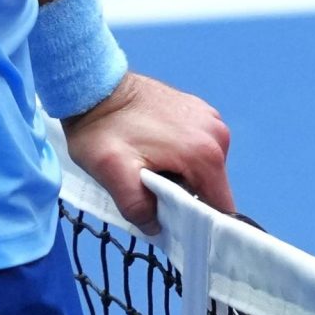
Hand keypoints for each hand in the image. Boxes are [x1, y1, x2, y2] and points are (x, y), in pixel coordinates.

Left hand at [62, 70, 232, 228]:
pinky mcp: (199, 110)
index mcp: (205, 153)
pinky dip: (181, 156)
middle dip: (185, 196)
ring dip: (182, 176)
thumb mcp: (112, 174)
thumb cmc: (102, 129)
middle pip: (212, 187)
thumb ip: (137, 208)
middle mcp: (217, 133)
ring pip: (205, 168)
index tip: (173, 224)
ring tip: (149, 166)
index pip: (219, 206)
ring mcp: (210, 118)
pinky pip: (199, 147)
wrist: (94, 86)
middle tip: (149, 188)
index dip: (199, 224)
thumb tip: (156, 227)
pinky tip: (154, 150)